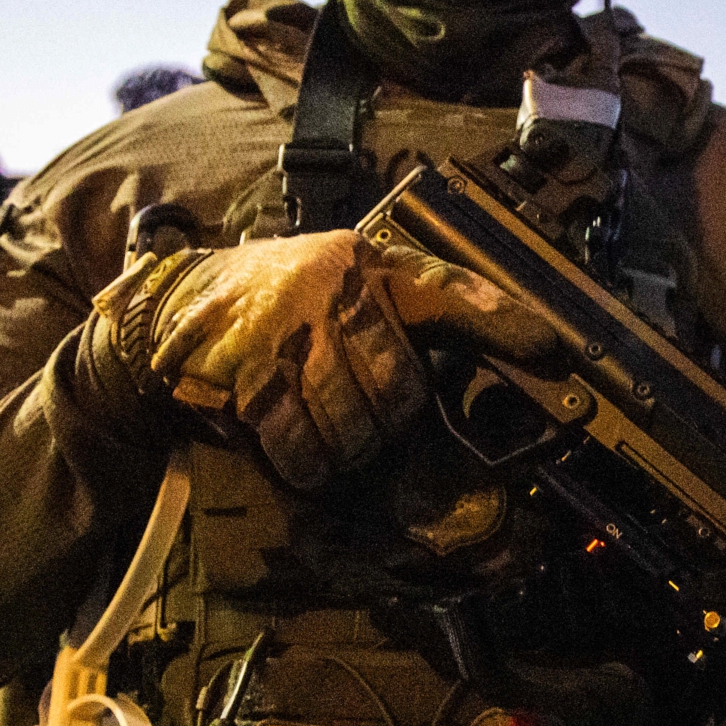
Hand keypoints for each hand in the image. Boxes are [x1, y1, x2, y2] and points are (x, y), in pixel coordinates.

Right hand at [81, 231, 555, 488]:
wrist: (170, 315)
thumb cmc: (278, 313)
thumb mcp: (343, 294)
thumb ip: (407, 321)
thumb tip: (489, 370)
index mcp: (368, 263)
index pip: (450, 289)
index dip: (503, 322)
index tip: (554, 352)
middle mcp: (332, 285)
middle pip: (401, 392)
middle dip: (383, 421)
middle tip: (353, 413)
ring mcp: (286, 327)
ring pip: (354, 428)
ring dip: (340, 448)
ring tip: (315, 424)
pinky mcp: (246, 371)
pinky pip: (302, 447)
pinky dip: (301, 461)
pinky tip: (285, 438)